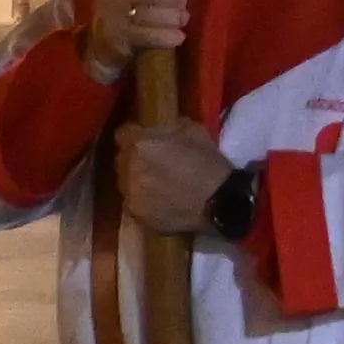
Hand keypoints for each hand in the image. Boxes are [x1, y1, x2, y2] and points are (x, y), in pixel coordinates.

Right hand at [75, 0, 189, 82]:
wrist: (104, 40)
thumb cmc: (131, 3)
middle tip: (183, 2)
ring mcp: (109, 15)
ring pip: (146, 14)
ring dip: (172, 17)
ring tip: (183, 18)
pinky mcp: (114, 39)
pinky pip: (145, 36)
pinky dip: (166, 36)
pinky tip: (179, 36)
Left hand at [116, 119, 232, 235]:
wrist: (221, 203)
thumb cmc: (208, 163)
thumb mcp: (192, 130)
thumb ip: (167, 126)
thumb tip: (157, 128)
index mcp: (139, 144)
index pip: (123, 133)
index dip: (136, 135)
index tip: (147, 138)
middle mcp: (127, 169)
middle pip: (123, 159)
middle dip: (135, 158)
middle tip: (155, 162)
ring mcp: (130, 195)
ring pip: (127, 182)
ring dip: (138, 180)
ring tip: (159, 184)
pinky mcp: (138, 217)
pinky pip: (136, 203)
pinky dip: (145, 201)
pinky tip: (163, 201)